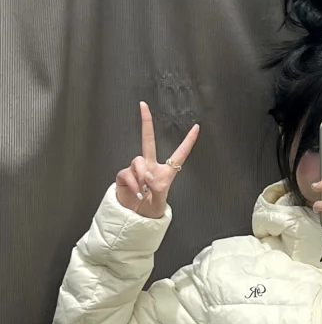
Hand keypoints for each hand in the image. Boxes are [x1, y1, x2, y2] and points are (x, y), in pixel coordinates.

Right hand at [115, 102, 199, 218]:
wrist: (136, 218)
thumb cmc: (151, 210)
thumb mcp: (160, 203)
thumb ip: (157, 189)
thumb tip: (148, 176)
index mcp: (166, 172)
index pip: (179, 154)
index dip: (188, 142)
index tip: (196, 127)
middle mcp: (150, 166)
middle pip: (148, 140)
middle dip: (145, 122)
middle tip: (143, 105)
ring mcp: (136, 169)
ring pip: (138, 161)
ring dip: (142, 176)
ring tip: (144, 190)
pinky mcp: (124, 175)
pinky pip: (128, 172)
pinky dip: (134, 183)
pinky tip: (137, 192)